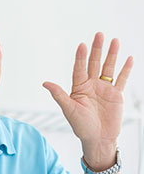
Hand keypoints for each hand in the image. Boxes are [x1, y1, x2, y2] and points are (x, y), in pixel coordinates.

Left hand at [43, 32, 132, 167]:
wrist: (98, 139)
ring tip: (114, 40)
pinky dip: (126, 70)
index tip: (82, 45)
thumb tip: (45, 82)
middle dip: (97, 49)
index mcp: (78, 88)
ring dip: (112, 55)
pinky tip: (129, 59)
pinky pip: (121, 79)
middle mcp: (91, 86)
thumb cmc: (81, 126)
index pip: (79, 69)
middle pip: (94, 64)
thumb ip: (59, 94)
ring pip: (108, 68)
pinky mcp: (116, 95)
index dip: (81, 57)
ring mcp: (104, 89)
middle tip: (99, 34)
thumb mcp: (69, 109)